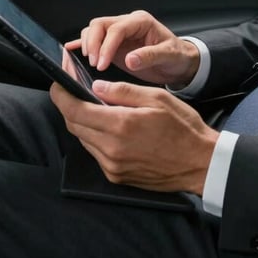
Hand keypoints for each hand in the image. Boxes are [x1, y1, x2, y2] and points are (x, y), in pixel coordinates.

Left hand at [50, 79, 218, 194]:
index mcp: (121, 125)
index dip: (61, 94)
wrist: (199, 163)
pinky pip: (95, 152)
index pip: (75, 110)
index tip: (57, 81)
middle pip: (74, 125)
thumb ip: (124, 91)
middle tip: (72, 89)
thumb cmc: (183, 128)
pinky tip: (108, 126)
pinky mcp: (116, 176)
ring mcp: (112, 165)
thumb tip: (96, 87)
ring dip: (82, 121)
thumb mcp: (157, 98)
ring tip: (93, 105)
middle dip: (69, 105)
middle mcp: (112, 149)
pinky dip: (95, 136)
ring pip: (83, 139)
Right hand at [66, 11, 199, 86]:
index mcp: (141, 21)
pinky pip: (94, 41)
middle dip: (92, 43)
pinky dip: (82, 45)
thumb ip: (150, 56)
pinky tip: (72, 52)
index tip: (101, 64)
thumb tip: (130, 59)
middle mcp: (128, 24)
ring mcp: (119, 34)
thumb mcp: (169, 56)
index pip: (116, 29)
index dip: (106, 46)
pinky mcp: (113, 45)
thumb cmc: (177, 56)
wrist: (179, 62)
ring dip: (88, 46)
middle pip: (99, 25)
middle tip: (94, 64)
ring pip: (94, 31)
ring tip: (93, 65)